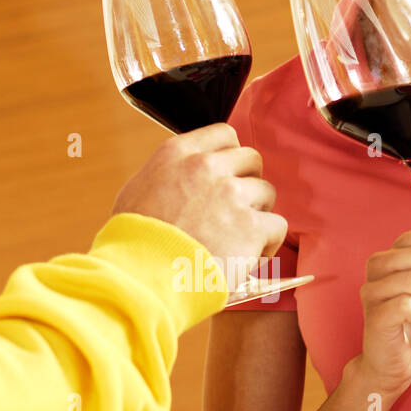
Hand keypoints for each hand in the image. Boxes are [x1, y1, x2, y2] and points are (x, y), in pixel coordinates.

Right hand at [111, 123, 287, 274]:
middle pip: (251, 160)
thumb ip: (167, 176)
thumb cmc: (133, 242)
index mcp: (178, 154)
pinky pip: (277, 225)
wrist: (144, 276)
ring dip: (256, 215)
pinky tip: (249, 257)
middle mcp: (207, 167)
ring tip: (238, 240)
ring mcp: (231, 194)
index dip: (231, 157)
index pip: (224, 135)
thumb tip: (179, 178)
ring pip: (266, 193)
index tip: (227, 177)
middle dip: (247, 183)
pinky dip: (268, 243)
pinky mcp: (251, 225)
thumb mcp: (136, 192)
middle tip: (234, 212)